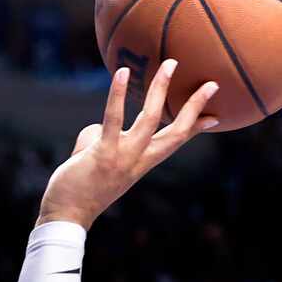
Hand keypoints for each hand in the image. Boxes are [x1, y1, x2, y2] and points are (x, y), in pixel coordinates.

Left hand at [39, 61, 220, 231]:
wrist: (65, 218)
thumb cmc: (77, 189)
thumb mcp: (96, 161)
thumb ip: (101, 141)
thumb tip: (98, 129)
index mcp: (140, 164)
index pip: (174, 143)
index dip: (195, 128)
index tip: (216, 116)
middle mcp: (137, 161)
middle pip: (174, 132)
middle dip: (193, 107)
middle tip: (211, 83)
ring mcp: (122, 158)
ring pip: (149, 119)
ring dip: (161, 90)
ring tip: (170, 64)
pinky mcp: (103, 154)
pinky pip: (114, 118)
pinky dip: (118, 94)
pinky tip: (123, 73)